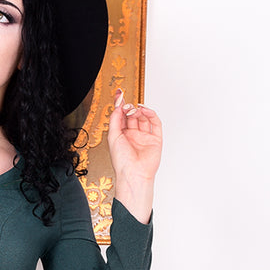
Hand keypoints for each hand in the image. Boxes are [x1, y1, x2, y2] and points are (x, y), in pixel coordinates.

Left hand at [108, 90, 162, 223]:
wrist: (133, 173)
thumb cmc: (122, 161)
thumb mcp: (113, 136)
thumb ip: (115, 120)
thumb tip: (118, 106)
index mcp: (121, 136)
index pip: (122, 117)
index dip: (121, 106)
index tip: (119, 95)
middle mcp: (133, 136)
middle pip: (132, 115)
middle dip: (129, 108)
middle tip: (127, 105)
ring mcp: (145, 137)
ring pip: (144, 117)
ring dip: (139, 110)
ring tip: (134, 109)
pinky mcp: (155, 139)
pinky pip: (155, 123)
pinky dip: (150, 114)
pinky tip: (144, 110)